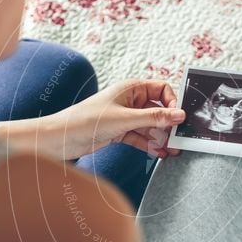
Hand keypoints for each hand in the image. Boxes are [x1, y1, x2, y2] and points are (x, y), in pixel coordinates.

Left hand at [48, 79, 185, 159]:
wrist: (61, 138)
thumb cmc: (87, 120)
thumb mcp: (125, 119)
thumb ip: (154, 117)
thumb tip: (179, 115)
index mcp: (131, 88)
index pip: (161, 90)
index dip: (172, 102)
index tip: (179, 118)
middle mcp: (130, 101)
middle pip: (158, 110)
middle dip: (169, 124)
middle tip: (179, 139)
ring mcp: (125, 117)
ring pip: (150, 126)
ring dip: (161, 138)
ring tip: (173, 150)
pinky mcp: (120, 132)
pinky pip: (141, 137)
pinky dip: (150, 145)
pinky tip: (160, 153)